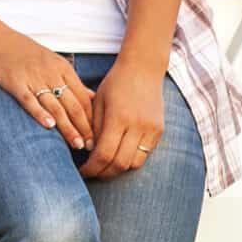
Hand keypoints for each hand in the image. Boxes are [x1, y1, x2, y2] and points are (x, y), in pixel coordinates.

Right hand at [0, 15, 95, 149]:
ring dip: (68, 127)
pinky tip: (49, 126)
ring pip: (55, 106)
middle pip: (73, 104)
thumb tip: (91, 97)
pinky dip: (40, 113)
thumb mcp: (53, 62)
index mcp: (63, 68)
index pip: (83, 97)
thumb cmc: (24, 52)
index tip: (99, 136)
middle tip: (92, 147)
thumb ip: (71, 80)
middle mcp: (51, 73)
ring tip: (77, 144)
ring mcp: (33, 78)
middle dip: (84, 127)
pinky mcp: (15, 82)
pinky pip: (29, 100)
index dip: (93, 119)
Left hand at [81, 58, 165, 179]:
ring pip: (134, 164)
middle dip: (103, 173)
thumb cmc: (115, 83)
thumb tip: (90, 153)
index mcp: (118, 117)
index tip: (82, 170)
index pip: (103, 154)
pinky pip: (145, 155)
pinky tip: (121, 154)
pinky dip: (131, 159)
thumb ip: (93, 129)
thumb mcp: (98, 103)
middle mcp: (137, 125)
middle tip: (92, 172)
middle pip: (119, 164)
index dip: (91, 168)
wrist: (143, 68)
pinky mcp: (159, 130)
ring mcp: (151, 129)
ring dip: (118, 169)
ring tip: (106, 165)